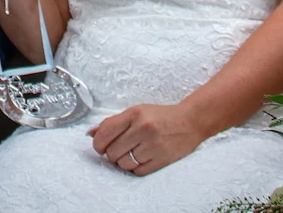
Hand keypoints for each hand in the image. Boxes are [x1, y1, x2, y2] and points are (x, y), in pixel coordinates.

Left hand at [88, 103, 207, 175]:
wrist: (190, 122)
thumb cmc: (160, 116)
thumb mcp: (136, 112)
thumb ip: (113, 122)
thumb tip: (91, 133)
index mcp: (134, 114)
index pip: (105, 132)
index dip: (98, 143)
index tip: (99, 146)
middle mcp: (143, 129)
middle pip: (112, 151)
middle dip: (111, 153)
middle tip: (118, 149)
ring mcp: (153, 145)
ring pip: (124, 164)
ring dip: (123, 162)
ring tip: (131, 153)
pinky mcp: (162, 159)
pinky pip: (138, 171)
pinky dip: (135, 168)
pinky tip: (141, 158)